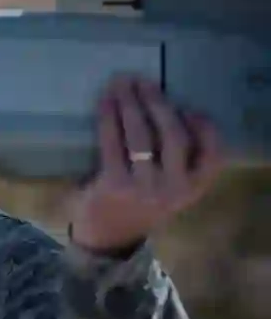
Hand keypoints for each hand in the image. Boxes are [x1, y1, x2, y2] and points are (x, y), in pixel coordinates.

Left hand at [69, 75, 224, 251]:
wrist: (108, 238)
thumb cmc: (139, 204)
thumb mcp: (169, 188)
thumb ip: (177, 160)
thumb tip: (163, 108)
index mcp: (193, 188)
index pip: (213, 155)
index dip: (204, 128)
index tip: (189, 108)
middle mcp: (174, 188)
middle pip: (173, 135)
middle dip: (157, 102)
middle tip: (142, 80)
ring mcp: (144, 187)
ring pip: (141, 136)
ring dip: (130, 104)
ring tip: (121, 84)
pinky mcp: (114, 184)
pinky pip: (112, 142)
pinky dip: (108, 118)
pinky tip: (105, 103)